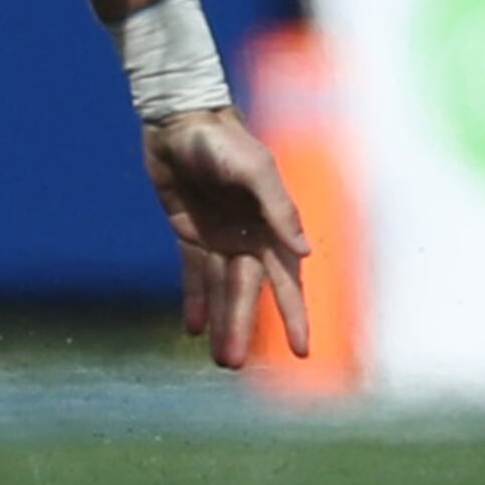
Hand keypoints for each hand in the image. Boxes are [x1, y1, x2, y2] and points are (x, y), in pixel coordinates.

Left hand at [142, 108, 310, 370]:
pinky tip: (194, 329)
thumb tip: (305, 253)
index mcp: (272, 225)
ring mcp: (220, 235)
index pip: (287, 280)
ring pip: (221, 289)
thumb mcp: (254, 169)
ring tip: (220, 361)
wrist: (178, 118)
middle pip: (248, 292)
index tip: (301, 352)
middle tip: (233, 366)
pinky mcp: (190, 231)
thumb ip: (278, 208)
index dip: (294, 314)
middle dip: (244, 328)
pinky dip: (195, 300)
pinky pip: (193, 272)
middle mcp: (249, 236)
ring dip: (222, 322)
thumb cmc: (222, 139)